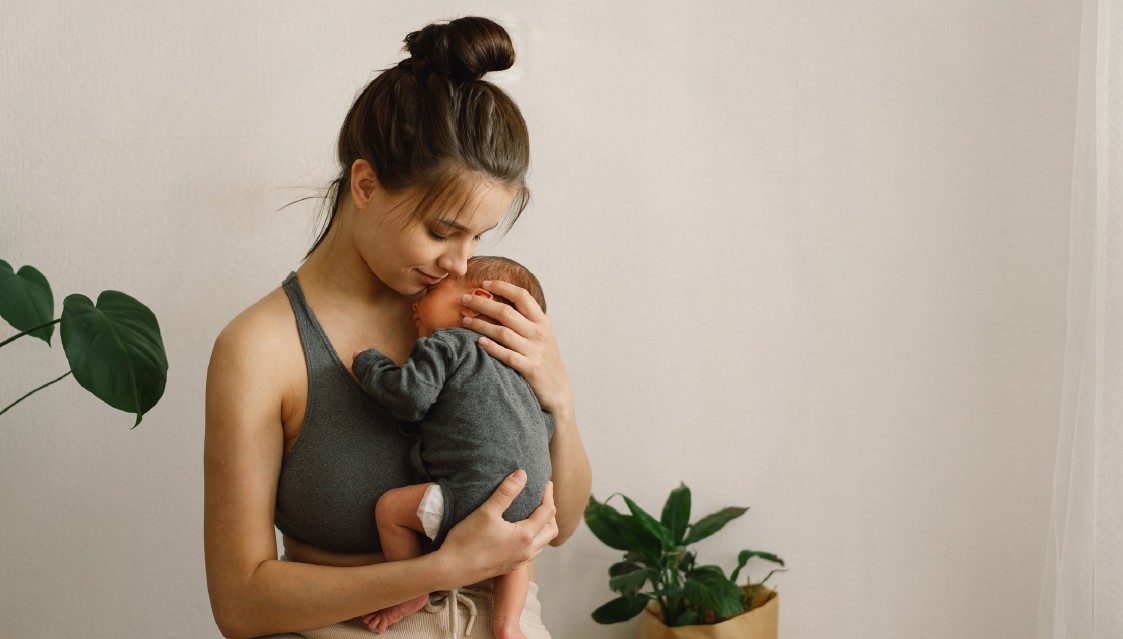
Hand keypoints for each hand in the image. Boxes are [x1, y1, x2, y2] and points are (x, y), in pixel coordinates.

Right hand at [440, 471, 557, 581]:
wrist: (450, 570)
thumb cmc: (467, 540)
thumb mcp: (486, 512)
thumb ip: (506, 492)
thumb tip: (522, 474)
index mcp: (525, 536)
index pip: (547, 512)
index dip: (548, 495)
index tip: (546, 483)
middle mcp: (527, 551)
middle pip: (551, 530)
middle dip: (550, 512)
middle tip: (543, 497)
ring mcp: (519, 561)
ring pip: (542, 543)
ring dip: (543, 527)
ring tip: (533, 513)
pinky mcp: (510, 567)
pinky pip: (531, 552)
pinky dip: (533, 539)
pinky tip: (520, 532)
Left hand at [460, 280, 573, 414]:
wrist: (558, 391)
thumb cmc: (545, 360)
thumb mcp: (542, 336)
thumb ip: (527, 321)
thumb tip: (502, 303)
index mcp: (542, 321)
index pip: (522, 296)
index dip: (502, 287)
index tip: (484, 284)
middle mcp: (538, 333)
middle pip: (506, 312)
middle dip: (482, 303)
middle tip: (464, 299)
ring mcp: (534, 351)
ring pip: (502, 332)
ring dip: (480, 325)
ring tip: (465, 320)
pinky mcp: (529, 368)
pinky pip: (506, 355)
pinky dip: (491, 347)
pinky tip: (478, 342)